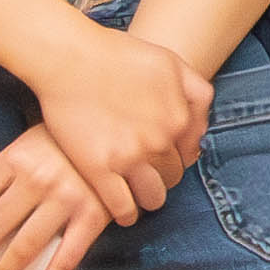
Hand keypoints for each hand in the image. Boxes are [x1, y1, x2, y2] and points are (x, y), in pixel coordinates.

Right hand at [0, 19, 207, 237]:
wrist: (69, 58)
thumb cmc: (116, 55)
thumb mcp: (172, 63)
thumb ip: (196, 95)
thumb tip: (200, 132)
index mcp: (179, 118)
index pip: (189, 155)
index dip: (175, 158)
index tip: (163, 160)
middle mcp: (159, 141)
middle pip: (172, 176)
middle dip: (161, 177)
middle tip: (145, 174)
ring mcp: (129, 157)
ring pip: (153, 197)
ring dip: (147, 198)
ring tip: (136, 195)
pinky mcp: (99, 170)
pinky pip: (122, 207)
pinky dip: (125, 214)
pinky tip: (121, 212)